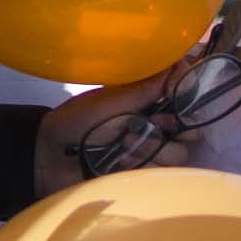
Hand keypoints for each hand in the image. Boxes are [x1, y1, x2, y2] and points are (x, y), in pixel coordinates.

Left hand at [30, 63, 236, 190]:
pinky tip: (123, 161)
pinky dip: (145, 166)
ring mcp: (151, 153)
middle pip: (191, 131)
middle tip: (155, 122)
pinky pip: (163, 175)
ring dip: (153, 149)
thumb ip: (144, 89)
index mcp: (148, 102)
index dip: (189, 98)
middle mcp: (155, 127)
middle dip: (176, 128)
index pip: (186, 99)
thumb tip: (178, 64)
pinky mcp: (144, 176)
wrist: (50, 157)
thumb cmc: (76, 121)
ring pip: (179, 154)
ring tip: (124, 144)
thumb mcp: (109, 101)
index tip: (175, 96)